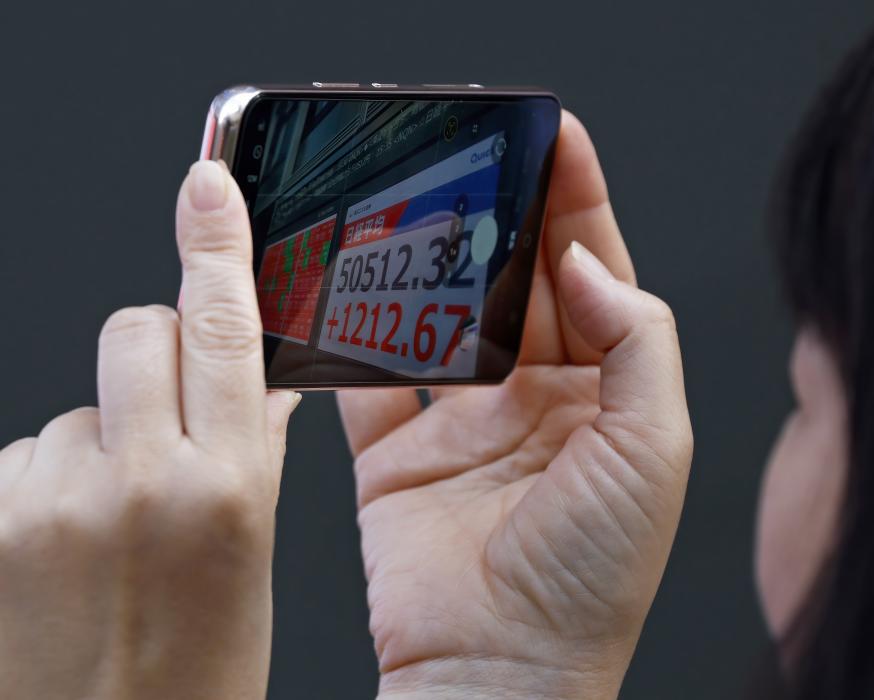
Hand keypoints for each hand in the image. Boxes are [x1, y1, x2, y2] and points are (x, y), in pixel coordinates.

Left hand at [0, 161, 297, 698]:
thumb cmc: (192, 676)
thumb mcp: (249, 562)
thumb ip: (253, 454)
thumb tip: (261, 381)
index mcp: (226, 490)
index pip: (222, 330)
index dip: (216, 245)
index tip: (207, 181)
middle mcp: (136, 483)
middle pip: (134, 331)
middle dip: (154, 355)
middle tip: (165, 418)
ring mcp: (46, 503)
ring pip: (72, 406)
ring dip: (95, 441)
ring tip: (108, 529)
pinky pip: (18, 457)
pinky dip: (41, 486)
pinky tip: (59, 553)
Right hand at [339, 113, 692, 698]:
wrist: (500, 671)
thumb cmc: (593, 579)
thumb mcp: (652, 449)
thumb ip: (633, 341)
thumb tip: (584, 260)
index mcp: (605, 393)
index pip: (593, 273)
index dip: (577, 201)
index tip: (557, 137)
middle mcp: (538, 399)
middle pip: (516, 281)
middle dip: (502, 212)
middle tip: (476, 150)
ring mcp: (465, 422)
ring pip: (443, 315)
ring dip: (429, 259)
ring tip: (412, 197)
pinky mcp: (399, 451)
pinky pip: (371, 377)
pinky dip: (356, 333)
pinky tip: (349, 284)